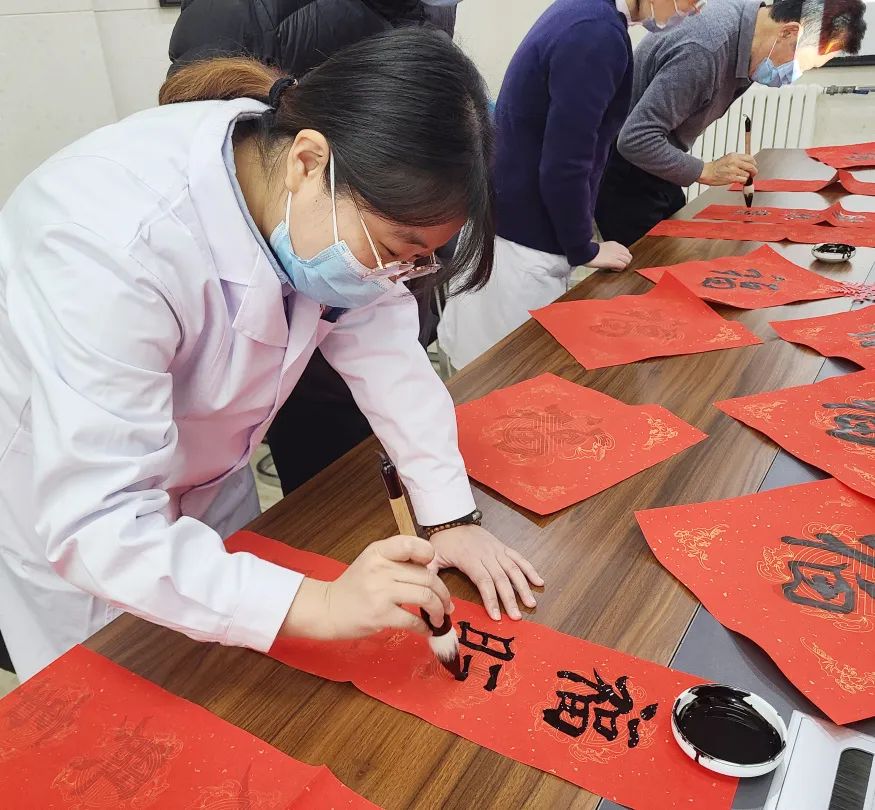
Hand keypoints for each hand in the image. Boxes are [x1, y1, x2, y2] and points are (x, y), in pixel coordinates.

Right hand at [280, 535, 452, 640]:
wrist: (327, 609)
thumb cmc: (354, 586)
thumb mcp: (372, 562)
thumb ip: (398, 561)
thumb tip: (432, 573)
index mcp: (379, 551)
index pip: (411, 544)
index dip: (428, 554)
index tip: (433, 568)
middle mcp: (381, 568)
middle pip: (426, 576)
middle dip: (443, 592)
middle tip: (446, 604)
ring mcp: (380, 591)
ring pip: (425, 596)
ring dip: (438, 610)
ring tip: (438, 618)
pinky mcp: (381, 615)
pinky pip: (413, 619)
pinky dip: (424, 626)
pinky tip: (425, 629)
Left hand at [427, 525, 543, 620]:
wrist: (453, 518)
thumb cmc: (443, 541)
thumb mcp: (433, 557)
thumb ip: (431, 574)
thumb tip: (429, 596)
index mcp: (469, 559)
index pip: (483, 581)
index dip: (491, 598)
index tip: (496, 616)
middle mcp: (486, 555)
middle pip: (501, 578)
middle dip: (510, 599)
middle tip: (516, 617)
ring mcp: (497, 550)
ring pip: (513, 569)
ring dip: (524, 586)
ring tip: (531, 603)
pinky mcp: (502, 547)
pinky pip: (519, 558)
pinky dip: (530, 569)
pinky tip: (539, 582)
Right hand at [585, 241, 631, 270]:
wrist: (586, 252)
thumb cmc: (590, 252)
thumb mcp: (602, 248)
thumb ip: (608, 251)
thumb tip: (610, 258)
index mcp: (614, 244)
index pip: (626, 251)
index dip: (622, 257)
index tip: (616, 260)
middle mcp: (617, 249)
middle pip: (629, 256)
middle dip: (624, 262)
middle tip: (616, 265)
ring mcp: (616, 255)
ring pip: (628, 261)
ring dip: (622, 265)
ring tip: (614, 267)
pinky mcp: (614, 261)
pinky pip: (623, 266)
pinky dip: (619, 269)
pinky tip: (612, 268)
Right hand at [699, 153, 757, 185]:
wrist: (706, 172)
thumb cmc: (715, 167)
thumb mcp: (727, 158)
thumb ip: (737, 160)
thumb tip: (746, 164)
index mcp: (734, 156)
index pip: (750, 158)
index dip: (753, 163)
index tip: (753, 166)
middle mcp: (734, 161)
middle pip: (751, 166)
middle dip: (754, 171)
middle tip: (753, 174)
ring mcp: (733, 170)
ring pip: (747, 174)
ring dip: (746, 177)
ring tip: (742, 178)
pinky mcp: (731, 178)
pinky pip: (743, 180)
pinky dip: (743, 181)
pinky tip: (740, 181)